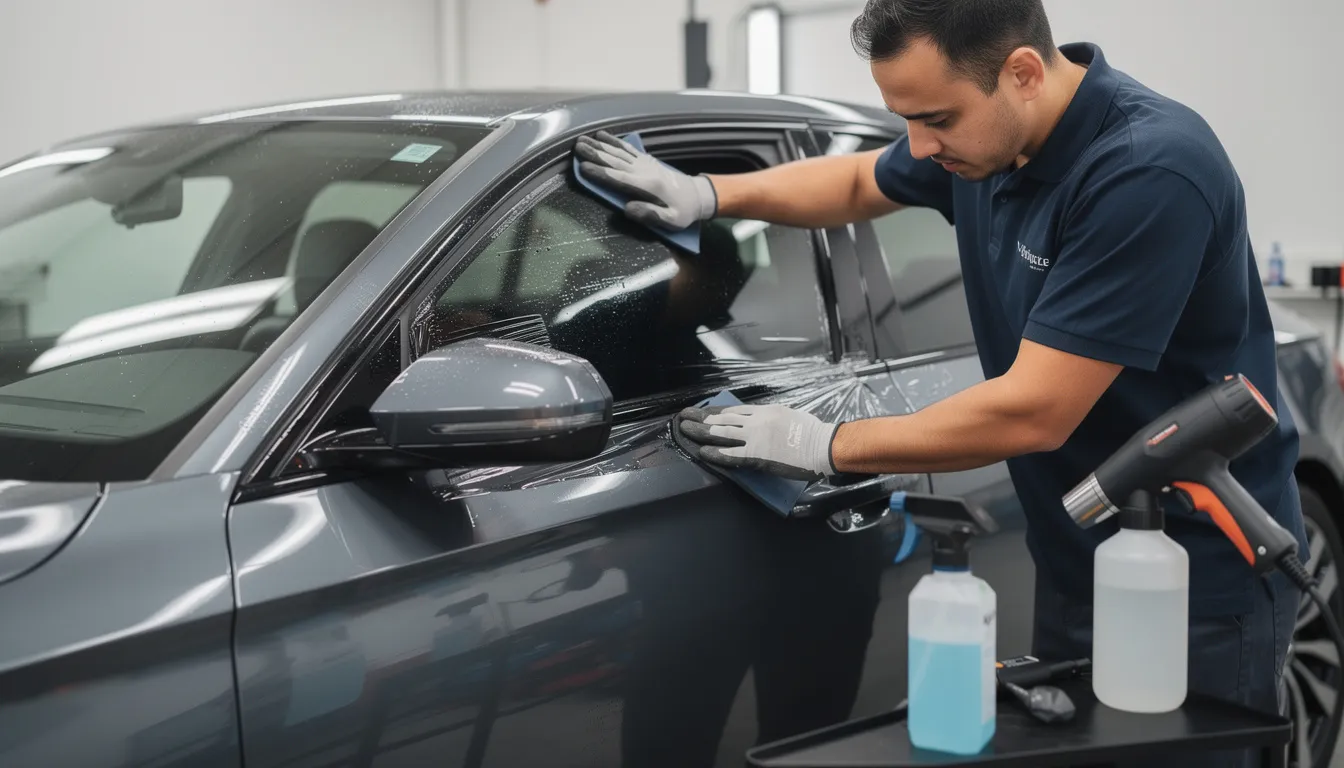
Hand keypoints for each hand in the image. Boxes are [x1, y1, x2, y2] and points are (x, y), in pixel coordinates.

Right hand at [573, 131, 717, 229]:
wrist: (697, 195)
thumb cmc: (683, 212)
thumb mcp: (671, 220)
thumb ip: (650, 214)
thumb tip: (627, 208)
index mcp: (648, 186)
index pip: (620, 178)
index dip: (601, 173)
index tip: (583, 168)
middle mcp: (645, 171)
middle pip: (615, 161)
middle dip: (595, 154)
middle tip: (577, 147)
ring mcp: (645, 163)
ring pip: (618, 152)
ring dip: (600, 145)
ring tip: (583, 140)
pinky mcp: (646, 160)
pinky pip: (627, 149)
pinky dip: (614, 141)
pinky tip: (602, 136)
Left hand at [677, 404, 838, 481]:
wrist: (822, 445)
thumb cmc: (812, 431)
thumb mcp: (789, 415)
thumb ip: (772, 418)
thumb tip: (760, 420)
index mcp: (765, 411)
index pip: (733, 410)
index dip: (714, 411)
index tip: (701, 411)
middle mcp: (756, 422)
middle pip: (722, 419)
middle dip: (701, 418)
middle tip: (685, 417)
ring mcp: (755, 438)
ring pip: (722, 433)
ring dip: (701, 432)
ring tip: (685, 430)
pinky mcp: (758, 455)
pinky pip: (732, 455)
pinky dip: (716, 454)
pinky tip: (702, 452)